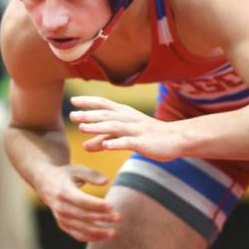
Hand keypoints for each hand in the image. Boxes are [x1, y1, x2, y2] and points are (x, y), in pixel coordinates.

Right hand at [34, 164, 119, 241]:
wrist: (45, 183)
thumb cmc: (65, 175)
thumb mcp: (76, 169)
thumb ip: (91, 175)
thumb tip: (106, 181)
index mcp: (63, 191)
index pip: (82, 201)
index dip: (97, 205)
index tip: (112, 206)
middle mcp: (60, 207)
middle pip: (84, 216)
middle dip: (102, 218)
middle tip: (119, 218)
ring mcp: (60, 218)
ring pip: (81, 229)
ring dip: (99, 232)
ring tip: (114, 232)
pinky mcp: (62, 225)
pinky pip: (77, 235)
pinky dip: (91, 237)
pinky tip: (105, 236)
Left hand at [69, 96, 183, 160]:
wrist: (175, 139)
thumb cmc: (147, 136)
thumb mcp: (123, 137)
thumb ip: (102, 141)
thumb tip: (83, 146)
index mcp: (124, 114)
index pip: (104, 104)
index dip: (88, 102)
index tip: (72, 101)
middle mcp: (129, 118)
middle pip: (106, 115)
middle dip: (88, 115)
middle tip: (72, 115)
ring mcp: (136, 130)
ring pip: (115, 127)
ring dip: (98, 127)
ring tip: (82, 128)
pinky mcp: (144, 142)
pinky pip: (129, 142)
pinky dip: (117, 143)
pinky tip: (106, 146)